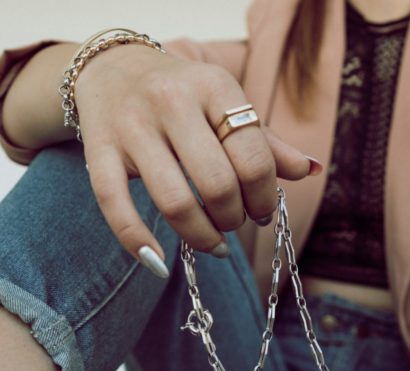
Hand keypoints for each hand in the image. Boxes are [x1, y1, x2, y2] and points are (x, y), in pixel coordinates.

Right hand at [75, 45, 318, 263]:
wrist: (112, 67)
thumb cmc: (183, 97)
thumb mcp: (226, 105)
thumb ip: (266, 141)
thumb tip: (311, 170)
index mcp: (213, 86)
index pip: (253, 157)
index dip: (264, 197)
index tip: (261, 211)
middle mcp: (171, 101)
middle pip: (218, 184)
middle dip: (234, 218)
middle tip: (234, 223)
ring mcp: (132, 126)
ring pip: (174, 202)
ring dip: (201, 236)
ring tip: (213, 243)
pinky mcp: (98, 150)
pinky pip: (116, 206)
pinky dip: (138, 244)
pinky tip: (158, 264)